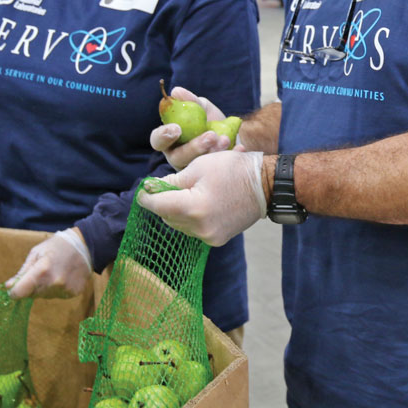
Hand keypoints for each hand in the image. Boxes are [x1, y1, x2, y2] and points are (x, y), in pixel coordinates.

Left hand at [5, 228, 91, 298]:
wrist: (87, 245)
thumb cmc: (58, 246)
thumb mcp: (37, 252)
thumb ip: (23, 271)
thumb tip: (8, 286)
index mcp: (42, 270)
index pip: (19, 293)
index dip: (14, 291)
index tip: (15, 287)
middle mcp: (53, 283)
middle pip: (32, 295)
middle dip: (31, 287)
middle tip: (41, 272)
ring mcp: (65, 289)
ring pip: (45, 296)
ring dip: (44, 288)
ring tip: (54, 272)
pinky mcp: (73, 293)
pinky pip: (57, 296)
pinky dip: (57, 289)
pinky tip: (63, 276)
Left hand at [137, 150, 265, 245]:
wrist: (264, 185)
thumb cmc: (232, 169)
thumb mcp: (198, 167)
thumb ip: (172, 181)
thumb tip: (152, 188)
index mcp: (193, 208)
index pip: (157, 206)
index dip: (146, 197)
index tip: (142, 190)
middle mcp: (199, 228)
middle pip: (167, 217)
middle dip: (163, 202)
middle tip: (164, 187)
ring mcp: (209, 237)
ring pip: (179, 225)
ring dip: (176, 211)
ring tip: (184, 193)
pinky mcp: (217, 240)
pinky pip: (193, 229)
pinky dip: (190, 218)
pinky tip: (197, 203)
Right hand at [150, 87, 242, 169]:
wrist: (231, 133)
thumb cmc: (209, 120)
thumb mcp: (202, 107)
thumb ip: (190, 100)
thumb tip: (176, 91)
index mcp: (169, 140)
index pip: (158, 140)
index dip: (164, 136)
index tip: (177, 129)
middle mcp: (177, 156)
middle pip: (177, 157)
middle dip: (194, 147)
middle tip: (210, 136)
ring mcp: (192, 169)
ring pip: (196, 166)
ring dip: (212, 152)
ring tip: (225, 139)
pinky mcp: (209, 177)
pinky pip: (218, 171)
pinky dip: (229, 156)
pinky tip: (239, 148)